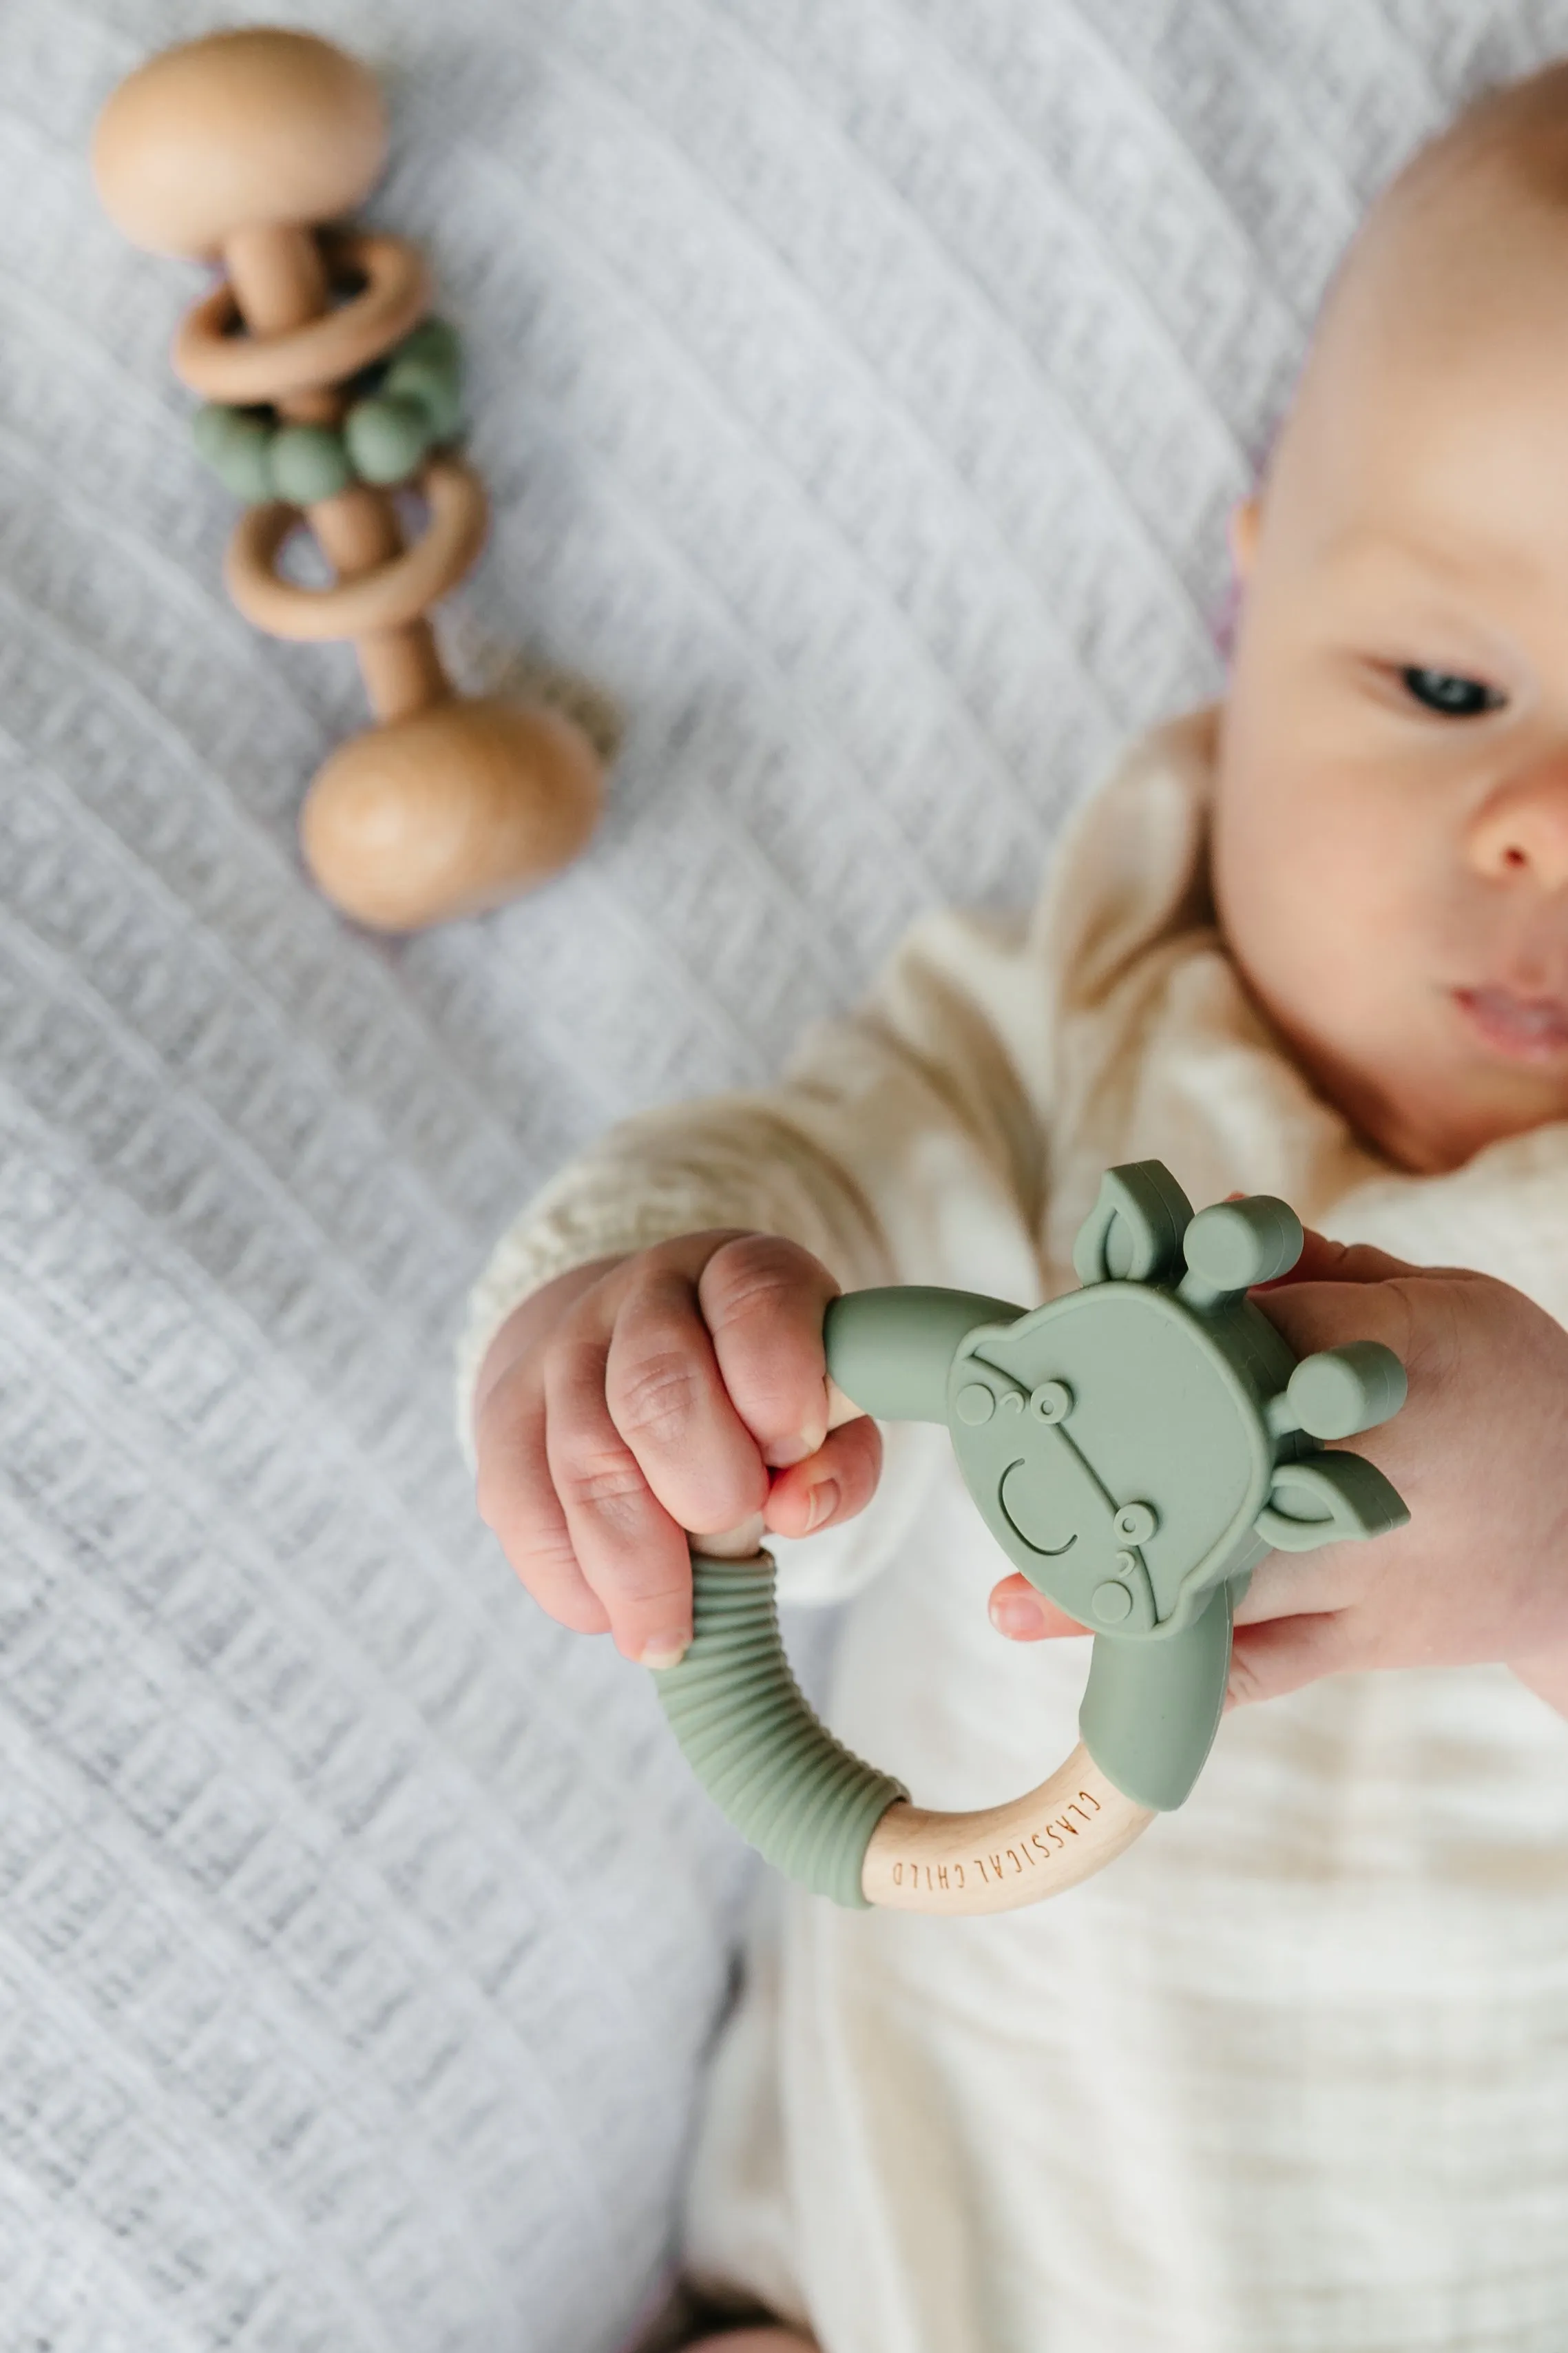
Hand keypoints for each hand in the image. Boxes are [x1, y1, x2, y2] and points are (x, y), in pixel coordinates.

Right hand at [471, 1232, 881, 1666]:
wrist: (637, 1357)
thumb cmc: (756, 1401)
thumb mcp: (827, 1412)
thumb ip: (838, 1461)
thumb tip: (795, 1508)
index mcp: (738, 1272)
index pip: (754, 1299)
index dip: (778, 1383)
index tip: (796, 1449)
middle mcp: (643, 1296)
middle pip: (655, 1387)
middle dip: (704, 1484)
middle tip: (735, 1536)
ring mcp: (562, 1351)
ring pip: (585, 1458)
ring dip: (634, 1564)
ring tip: (671, 1631)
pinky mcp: (506, 1416)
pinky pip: (522, 1505)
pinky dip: (569, 1578)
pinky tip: (609, 1611)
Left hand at [988, 1234, 1567, 1714]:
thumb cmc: (1512, 1391)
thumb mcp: (1448, 1301)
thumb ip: (1328, 1272)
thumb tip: (1218, 1226)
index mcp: (1402, 1358)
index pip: (1256, 1330)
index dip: (1159, 1327)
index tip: (1080, 1325)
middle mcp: (1376, 1463)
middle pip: (1227, 1453)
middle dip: (1123, 1454)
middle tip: (1021, 1457)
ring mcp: (1368, 1561)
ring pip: (1230, 1577)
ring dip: (1120, 1589)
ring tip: (1013, 1600)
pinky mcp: (1368, 1637)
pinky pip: (1268, 1665)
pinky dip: (1186, 1671)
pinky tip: (1110, 1672)